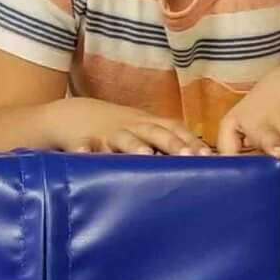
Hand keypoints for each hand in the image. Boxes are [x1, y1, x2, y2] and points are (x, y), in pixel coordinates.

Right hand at [43, 98, 210, 156]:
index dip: (191, 141)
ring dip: (134, 145)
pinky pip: (83, 146)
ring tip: (145, 154)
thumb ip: (164, 144)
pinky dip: (83, 150)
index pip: (175, 129)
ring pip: (123, 138)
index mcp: (148, 124)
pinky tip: (83, 155)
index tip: (208, 156)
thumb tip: (195, 163)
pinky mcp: (83, 141)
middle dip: (172, 144)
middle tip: (188, 156)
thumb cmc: (115, 129)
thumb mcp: (141, 130)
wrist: (72, 116)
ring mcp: (108, 133)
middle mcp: (131, 126)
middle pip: (154, 132)